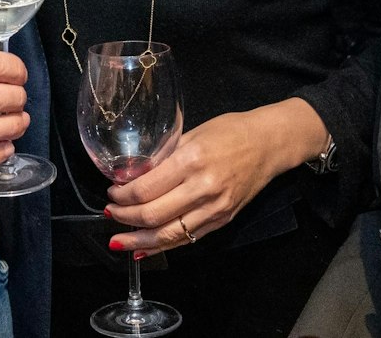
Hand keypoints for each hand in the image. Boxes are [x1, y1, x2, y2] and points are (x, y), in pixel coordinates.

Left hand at [103, 99, 327, 255]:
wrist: (270, 144)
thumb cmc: (231, 131)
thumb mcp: (193, 133)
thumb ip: (165, 155)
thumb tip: (133, 173)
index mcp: (191, 160)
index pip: (146, 188)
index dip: (122, 196)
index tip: (112, 192)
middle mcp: (203, 188)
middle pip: (153, 215)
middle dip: (124, 218)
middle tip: (110, 213)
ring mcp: (214, 208)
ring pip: (168, 235)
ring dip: (138, 241)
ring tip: (118, 241)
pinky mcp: (222, 220)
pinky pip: (187, 240)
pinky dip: (163, 247)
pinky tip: (145, 249)